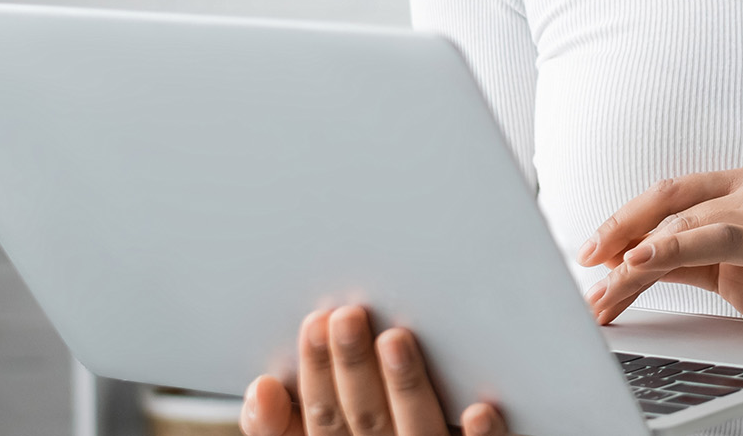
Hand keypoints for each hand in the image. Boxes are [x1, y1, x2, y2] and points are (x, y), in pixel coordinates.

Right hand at [240, 305, 504, 435]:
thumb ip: (283, 425)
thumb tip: (263, 389)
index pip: (322, 417)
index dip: (317, 371)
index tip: (315, 323)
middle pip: (365, 418)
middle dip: (353, 367)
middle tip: (347, 318)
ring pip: (416, 429)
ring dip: (405, 386)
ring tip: (397, 340)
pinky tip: (479, 409)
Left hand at [576, 165, 742, 397]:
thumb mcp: (735, 272)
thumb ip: (689, 258)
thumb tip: (627, 265)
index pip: (673, 192)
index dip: (626, 217)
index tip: (592, 250)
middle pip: (671, 203)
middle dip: (620, 235)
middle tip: (585, 265)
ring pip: (684, 224)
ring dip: (635, 261)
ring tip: (604, 290)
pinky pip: (715, 238)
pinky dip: (671, 248)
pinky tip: (639, 262)